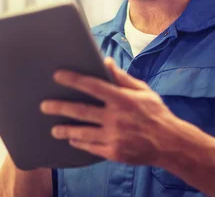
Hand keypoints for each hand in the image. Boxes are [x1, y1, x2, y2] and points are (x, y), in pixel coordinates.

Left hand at [40, 58, 179, 165]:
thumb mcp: (143, 91)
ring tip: (54, 129)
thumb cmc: (155, 113)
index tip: (58, 75)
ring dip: (65, 130)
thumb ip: (122, 78)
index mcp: (123, 99)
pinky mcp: (114, 152)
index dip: (74, 79)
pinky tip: (72, 139)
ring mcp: (114, 137)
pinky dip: (79, 143)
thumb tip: (106, 61)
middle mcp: (116, 117)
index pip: (93, 86)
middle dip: (59, 107)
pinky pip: (91, 147)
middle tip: (44, 105)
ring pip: (82, 132)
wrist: (170, 144)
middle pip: (81, 111)